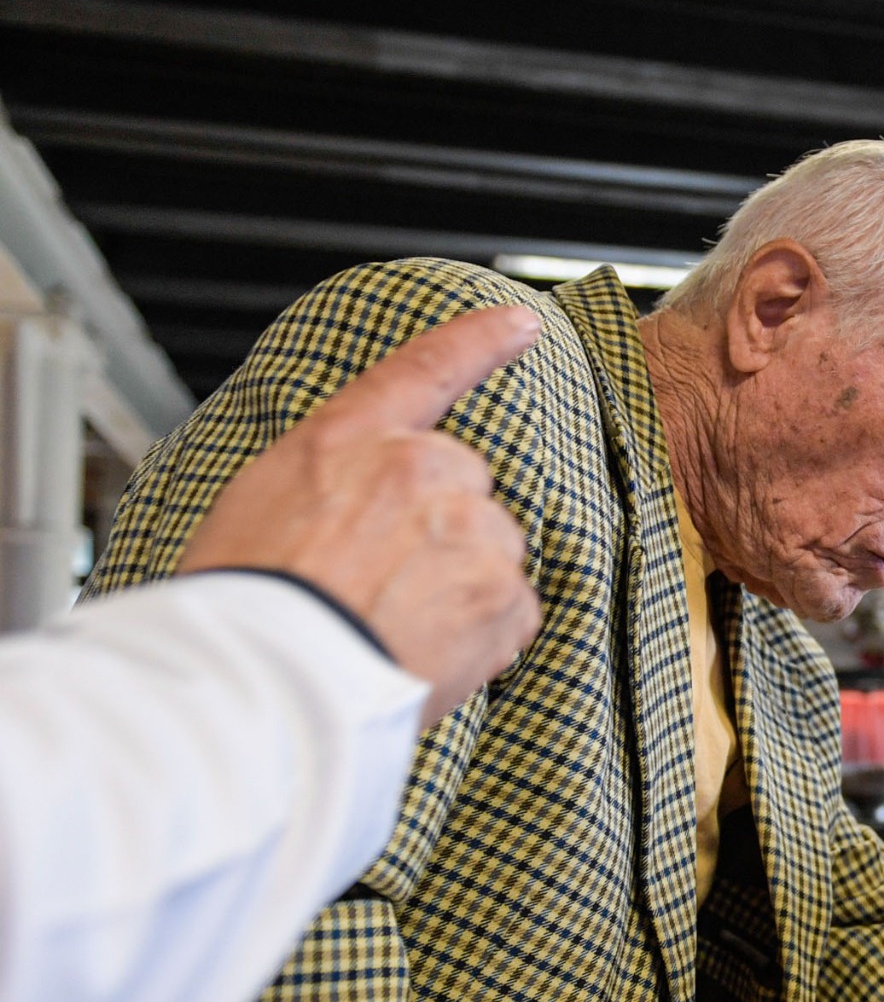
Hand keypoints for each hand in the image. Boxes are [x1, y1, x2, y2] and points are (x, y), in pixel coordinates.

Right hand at [179, 307, 544, 724]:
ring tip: (395, 630)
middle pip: (466, 490)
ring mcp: (468, 528)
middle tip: (383, 590)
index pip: (422, 371)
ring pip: (492, 554)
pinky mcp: (502, 590)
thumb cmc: (245, 607)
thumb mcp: (256, 509)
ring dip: (462, 590)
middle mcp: (418, 469)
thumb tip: (359, 510)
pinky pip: (512, 613)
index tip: (520, 324)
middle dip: (442, 536)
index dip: (477, 343)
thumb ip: (331, 488)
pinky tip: (428, 657)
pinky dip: (484, 640)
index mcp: (345, 442)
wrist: (264, 677)